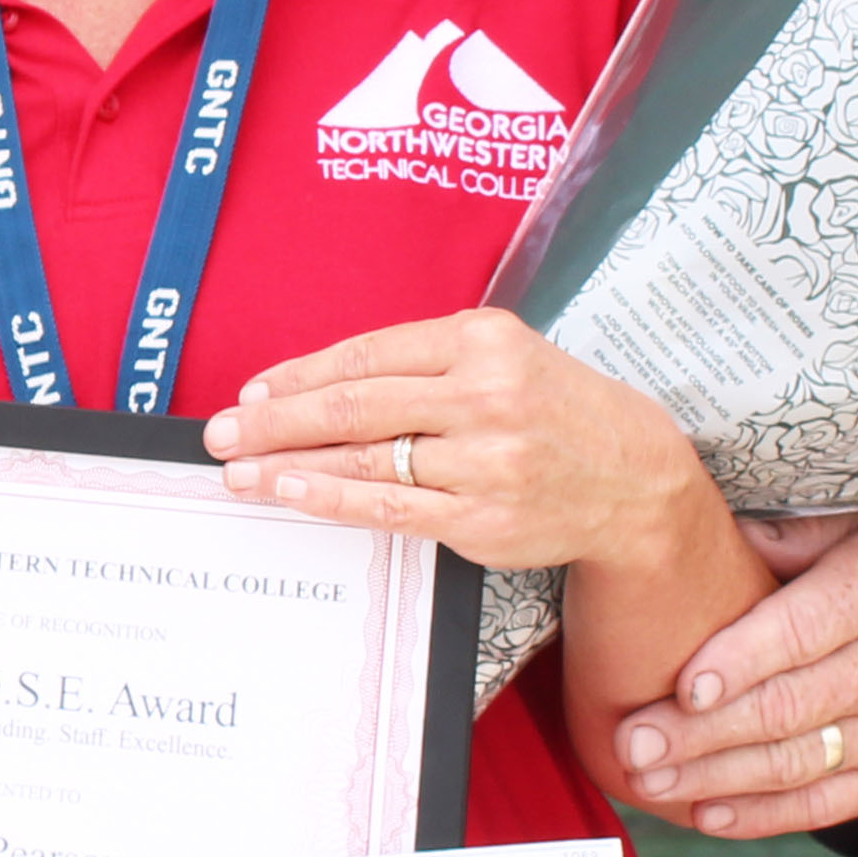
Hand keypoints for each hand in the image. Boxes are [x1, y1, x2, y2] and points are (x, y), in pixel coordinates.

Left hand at [204, 310, 725, 575]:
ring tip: (239, 470)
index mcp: (485, 339)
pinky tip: (292, 493)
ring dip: (289, 465)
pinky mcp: (484, 517)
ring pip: (366, 458)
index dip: (300, 375)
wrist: (636, 479)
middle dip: (276, 421)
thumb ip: (426, 361)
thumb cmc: (557, 411)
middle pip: (356, 405)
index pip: (369, 355)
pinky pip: (390, 509)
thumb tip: (321, 386)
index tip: (253, 393)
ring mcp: (487, 460)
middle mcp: (486, 395)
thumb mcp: (505, 356)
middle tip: (221, 433)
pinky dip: (332, 498)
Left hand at [615, 502, 857, 835]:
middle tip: (633, 742)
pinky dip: (764, 814)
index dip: (737, 662)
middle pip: (782, 709)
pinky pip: (824, 804)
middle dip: (699, 732)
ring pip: (794, 764)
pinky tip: (708, 812)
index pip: (798, 634)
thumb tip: (725, 531)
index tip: (682, 683)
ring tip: (649, 780)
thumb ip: (806, 533)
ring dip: (714, 777)